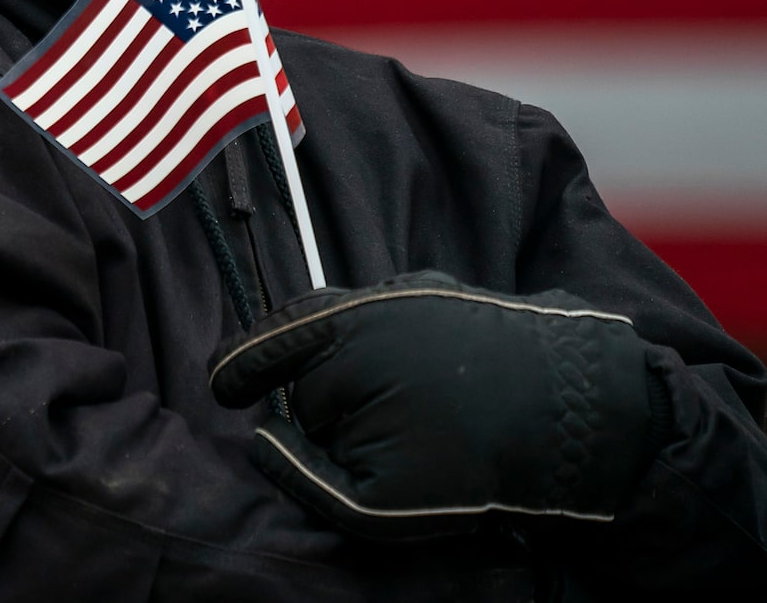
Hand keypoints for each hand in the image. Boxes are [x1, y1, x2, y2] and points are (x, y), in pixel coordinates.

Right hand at [210, 271, 659, 540]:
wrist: (576, 415)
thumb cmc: (474, 466)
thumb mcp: (379, 504)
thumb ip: (306, 476)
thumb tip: (265, 443)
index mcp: (344, 345)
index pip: (267, 357)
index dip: (237, 372)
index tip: (220, 388)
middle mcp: (372, 303)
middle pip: (311, 354)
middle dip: (314, 395)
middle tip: (351, 446)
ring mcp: (413, 292)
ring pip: (356, 335)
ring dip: (358, 373)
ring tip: (398, 427)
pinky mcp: (449, 295)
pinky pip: (398, 323)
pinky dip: (396, 355)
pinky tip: (426, 398)